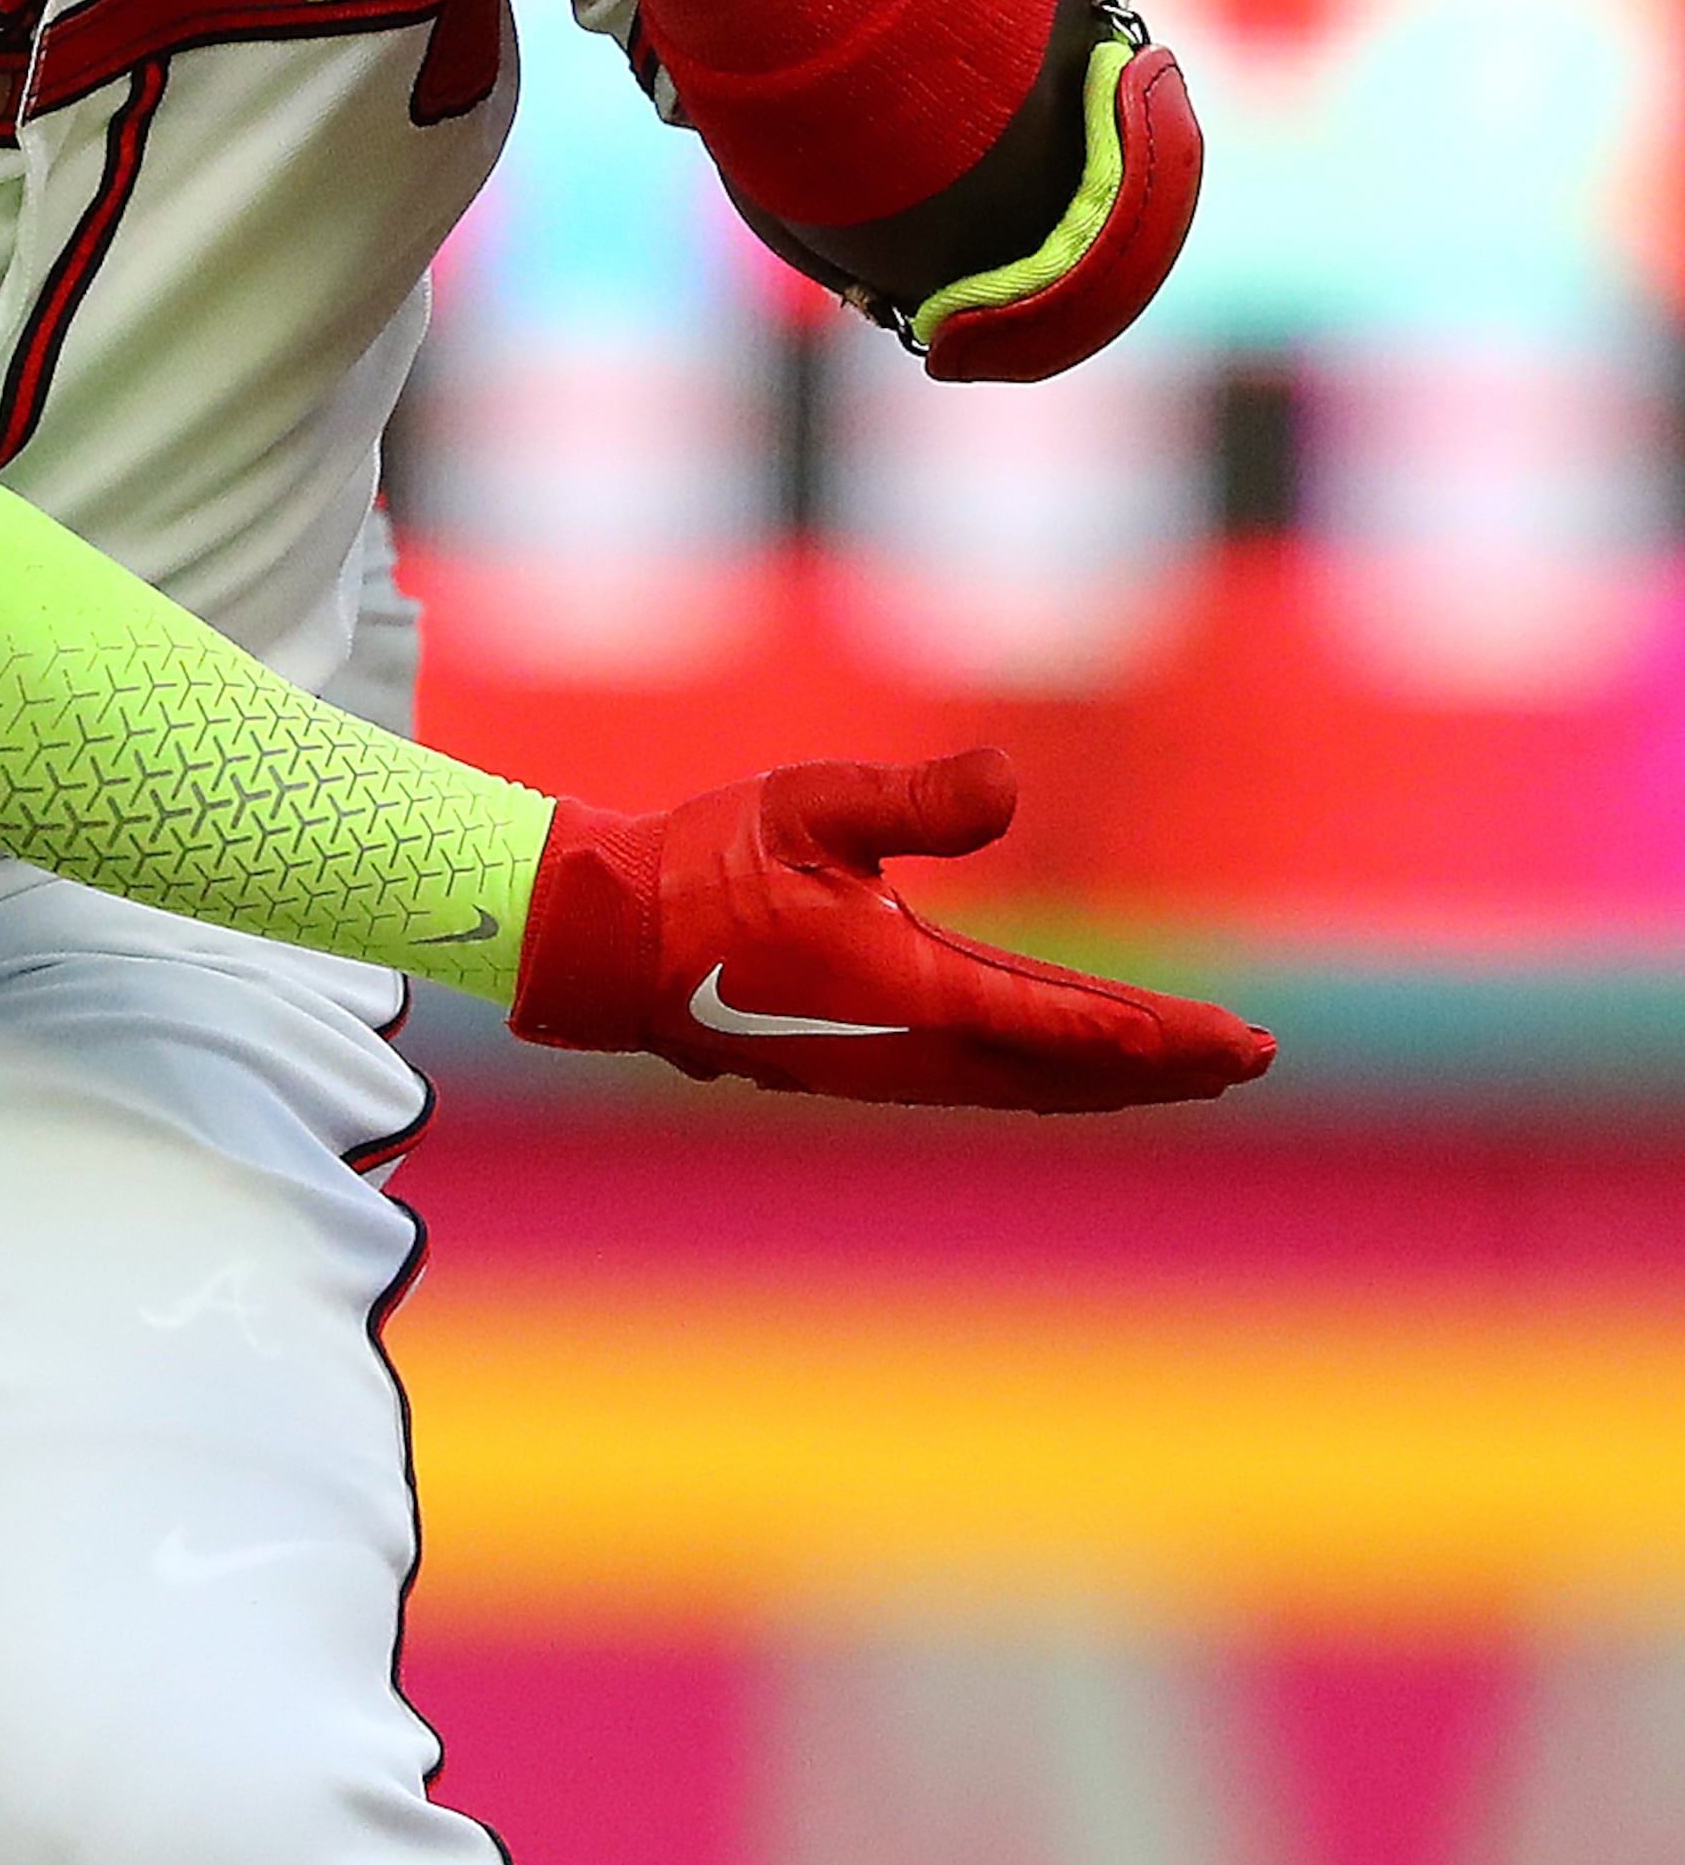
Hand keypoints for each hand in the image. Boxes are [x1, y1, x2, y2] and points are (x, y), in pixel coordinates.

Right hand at [509, 749, 1274, 1111]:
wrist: (609, 940)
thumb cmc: (704, 865)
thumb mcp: (808, 805)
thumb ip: (913, 800)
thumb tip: (1012, 781)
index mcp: (905, 990)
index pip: (1054, 1018)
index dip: (1146, 1032)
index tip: (1226, 1042)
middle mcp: (910, 1043)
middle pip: (1067, 1067)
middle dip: (1165, 1063)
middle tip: (1254, 1058)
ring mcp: (889, 1061)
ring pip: (1034, 1082)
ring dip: (1120, 1078)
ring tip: (1197, 1068)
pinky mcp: (870, 1054)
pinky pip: (994, 1077)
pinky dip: (1060, 1074)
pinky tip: (1082, 1066)